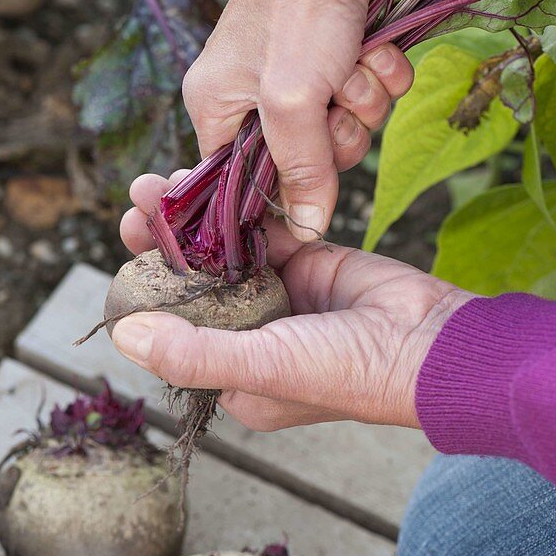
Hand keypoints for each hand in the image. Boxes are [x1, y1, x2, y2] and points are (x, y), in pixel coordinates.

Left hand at [116, 174, 473, 431]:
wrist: (433, 342)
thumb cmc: (345, 370)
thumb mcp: (262, 366)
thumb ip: (191, 351)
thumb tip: (123, 332)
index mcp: (235, 376)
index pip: (176, 329)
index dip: (148, 286)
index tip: (127, 241)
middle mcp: (253, 337)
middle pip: (197, 284)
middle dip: (166, 241)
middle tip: (140, 197)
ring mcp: (283, 299)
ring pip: (228, 253)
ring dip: (199, 219)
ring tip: (167, 180)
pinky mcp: (311, 263)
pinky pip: (268, 233)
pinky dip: (244, 210)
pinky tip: (216, 180)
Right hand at [182, 0, 413, 240]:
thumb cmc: (298, 9)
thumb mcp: (293, 102)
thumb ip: (302, 171)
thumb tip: (308, 229)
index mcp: (216, 108)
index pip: (239, 182)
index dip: (278, 194)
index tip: (310, 195)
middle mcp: (253, 96)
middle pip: (305, 162)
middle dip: (335, 137)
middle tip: (336, 105)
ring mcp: (301, 75)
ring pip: (346, 129)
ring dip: (363, 101)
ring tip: (355, 62)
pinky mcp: (341, 55)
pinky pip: (372, 96)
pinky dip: (382, 75)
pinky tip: (374, 46)